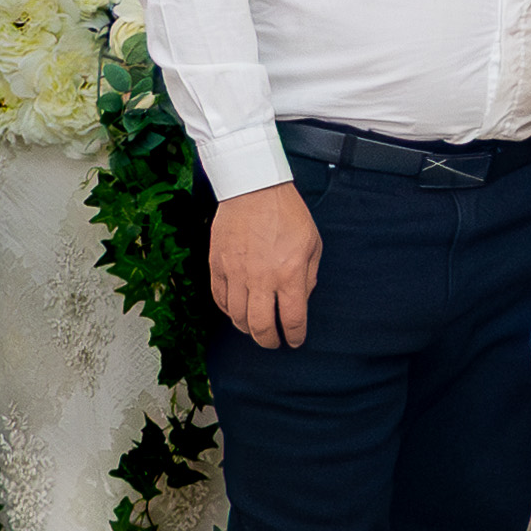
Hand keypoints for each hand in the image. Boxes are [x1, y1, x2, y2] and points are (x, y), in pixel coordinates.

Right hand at [210, 182, 323, 348]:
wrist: (254, 188)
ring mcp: (236, 273)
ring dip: (247, 329)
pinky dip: (228, 311)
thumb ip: (309, 276)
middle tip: (273, 342)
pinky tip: (237, 310)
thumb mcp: (313, 244)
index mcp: (289, 274)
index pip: (292, 320)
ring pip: (236, 317)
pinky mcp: (217, 265)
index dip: (295, 336)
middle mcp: (261, 279)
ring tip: (255, 328)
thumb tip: (301, 300)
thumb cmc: (287, 213)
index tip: (295, 340)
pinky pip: (220, 299)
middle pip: (260, 327)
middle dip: (268, 341)